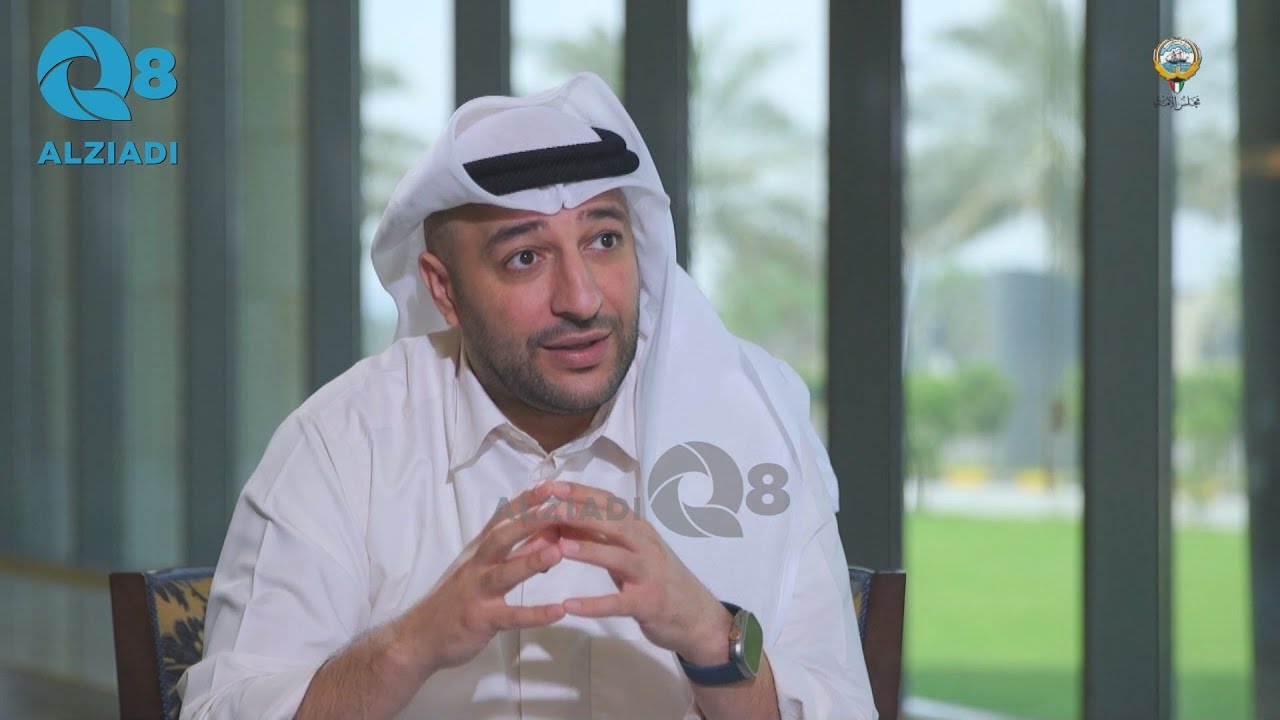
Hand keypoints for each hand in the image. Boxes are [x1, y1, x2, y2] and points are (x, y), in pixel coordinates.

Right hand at [398, 482, 567, 674]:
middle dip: (530, 520)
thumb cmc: (456, 599)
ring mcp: (476, 592)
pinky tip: (559, 611)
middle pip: (502, 537)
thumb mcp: (482, 569)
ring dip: (531, 561)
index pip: (502, 518)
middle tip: (560, 508)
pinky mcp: (480, 620)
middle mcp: (476, 565)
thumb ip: (515, 551)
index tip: (550, 485)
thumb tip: (550, 530)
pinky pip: (510, 616)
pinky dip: (535, 614)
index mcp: (478, 550)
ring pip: (504, 573)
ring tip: (559, 552)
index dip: (525, 501)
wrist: (418, 637)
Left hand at [547, 481, 733, 665]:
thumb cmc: (657, 578)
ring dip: (591, 551)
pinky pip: (618, 603)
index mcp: (639, 529)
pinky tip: (570, 606)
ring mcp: (649, 574)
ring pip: (618, 558)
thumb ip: (602, 536)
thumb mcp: (632, 551)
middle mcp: (646, 545)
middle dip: (582, 515)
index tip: (552, 486)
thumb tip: (563, 519)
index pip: (610, 503)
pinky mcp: (647, 603)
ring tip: (562, 548)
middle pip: (614, 524)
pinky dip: (594, 604)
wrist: (695, 615)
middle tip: (551, 510)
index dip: (581, 494)